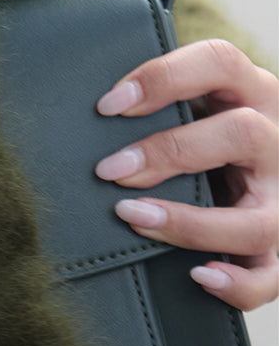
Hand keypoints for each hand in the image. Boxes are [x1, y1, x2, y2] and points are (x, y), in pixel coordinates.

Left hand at [93, 38, 278, 311]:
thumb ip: (158, 105)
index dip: (163, 78)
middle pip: (243, 134)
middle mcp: (278, 139)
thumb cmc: (202, 130)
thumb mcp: (194, 104)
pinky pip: (274, 274)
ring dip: (191, 224)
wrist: (256, 170)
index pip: (220, 62)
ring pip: (260, 219)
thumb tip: (85, 117)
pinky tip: (198, 275)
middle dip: (169, 152)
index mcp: (252, 90)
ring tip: (132, 217)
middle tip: (109, 169)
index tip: (107, 104)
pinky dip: (238, 283)